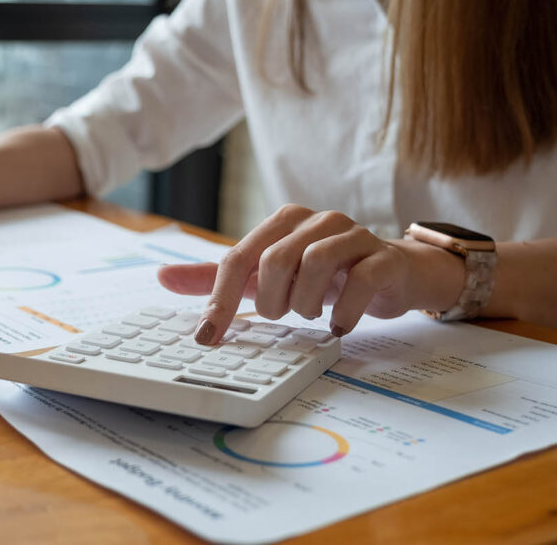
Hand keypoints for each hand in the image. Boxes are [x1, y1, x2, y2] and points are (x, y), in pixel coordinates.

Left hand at [157, 204, 463, 343]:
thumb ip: (217, 277)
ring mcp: (353, 236)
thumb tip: (162, 277)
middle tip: (281, 316)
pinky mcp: (384, 258)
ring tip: (311, 316)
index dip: (218, 300)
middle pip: (274, 260)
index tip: (207, 337)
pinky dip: (343, 311)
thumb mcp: (265, 276)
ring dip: (305, 304)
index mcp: (283, 222)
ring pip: (315, 264)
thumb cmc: (323, 275)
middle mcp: (316, 221)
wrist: (395, 273)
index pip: (238, 258)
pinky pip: (360, 280)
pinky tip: (338, 326)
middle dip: (270, 301)